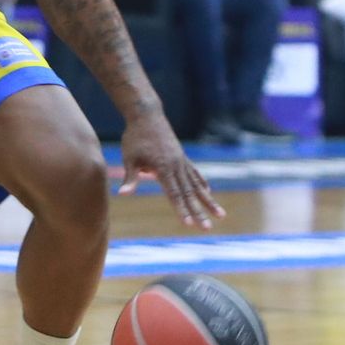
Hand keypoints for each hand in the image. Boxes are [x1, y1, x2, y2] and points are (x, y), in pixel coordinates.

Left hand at [118, 112, 222, 228]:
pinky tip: (208, 192)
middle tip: (208, 229)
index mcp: (163, 168)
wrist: (146, 115)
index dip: (181, 210)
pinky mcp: (182, 157)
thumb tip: (123, 194)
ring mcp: (182, 161)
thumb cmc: (135, 138)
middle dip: (199, 212)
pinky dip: (202, 183)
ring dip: (209, 201)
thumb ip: (130, 178)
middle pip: (189, 194)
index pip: (174, 194)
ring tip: (221, 215)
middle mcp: (177, 166)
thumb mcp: (129, 158)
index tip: (188, 224)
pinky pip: (195, 173)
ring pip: (197, 185)